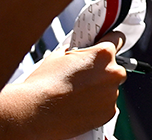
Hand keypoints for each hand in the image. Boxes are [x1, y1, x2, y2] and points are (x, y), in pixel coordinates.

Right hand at [0, 32, 127, 139]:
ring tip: (77, 94)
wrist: (34, 113)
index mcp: (103, 54)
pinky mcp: (108, 113)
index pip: (118, 39)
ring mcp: (112, 95)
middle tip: (82, 77)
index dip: (109, 41)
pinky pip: (107, 105)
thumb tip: (78, 50)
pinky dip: (97, 105)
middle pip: (114, 67)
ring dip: (99, 89)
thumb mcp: (58, 55)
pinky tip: (79, 105)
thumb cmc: (43, 85)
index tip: (106, 44)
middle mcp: (113, 73)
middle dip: (102, 70)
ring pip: (110, 88)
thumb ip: (76, 50)